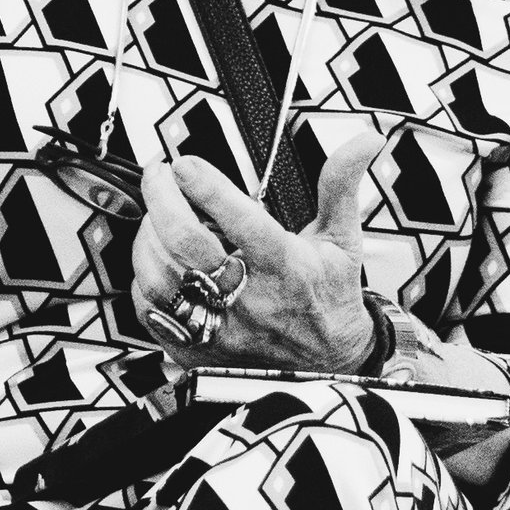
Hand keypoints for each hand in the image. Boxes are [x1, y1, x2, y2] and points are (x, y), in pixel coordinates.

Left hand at [131, 133, 381, 369]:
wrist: (326, 368)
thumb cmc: (329, 298)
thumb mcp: (341, 240)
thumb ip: (340, 185)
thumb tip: (365, 141)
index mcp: (287, 269)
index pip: (243, 222)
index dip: (208, 187)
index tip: (186, 163)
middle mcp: (251, 301)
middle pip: (188, 244)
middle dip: (162, 200)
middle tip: (158, 175)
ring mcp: (220, 329)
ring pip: (161, 277)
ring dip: (148, 237)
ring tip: (155, 214)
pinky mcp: (197, 350)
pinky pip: (151, 311)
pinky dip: (144, 277)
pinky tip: (157, 258)